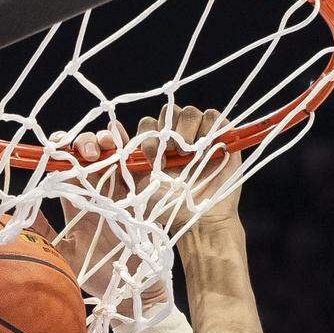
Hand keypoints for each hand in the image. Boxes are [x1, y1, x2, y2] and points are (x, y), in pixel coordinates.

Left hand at [48, 124, 140, 299]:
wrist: (128, 291)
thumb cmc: (97, 275)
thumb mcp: (62, 255)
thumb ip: (42, 235)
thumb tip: (11, 220)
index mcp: (76, 205)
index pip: (64, 170)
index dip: (59, 153)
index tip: (52, 148)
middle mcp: (95, 194)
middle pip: (86, 156)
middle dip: (80, 145)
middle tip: (79, 156)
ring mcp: (117, 193)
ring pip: (109, 154)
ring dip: (102, 141)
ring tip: (98, 148)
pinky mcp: (137, 196)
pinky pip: (134, 165)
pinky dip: (127, 145)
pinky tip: (117, 135)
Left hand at [135, 105, 242, 237]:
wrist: (197, 220)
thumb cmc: (168, 208)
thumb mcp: (140, 185)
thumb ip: (127, 162)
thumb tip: (112, 127)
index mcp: (158, 148)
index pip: (149, 124)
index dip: (148, 136)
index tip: (152, 160)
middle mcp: (178, 139)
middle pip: (168, 112)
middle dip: (168, 131)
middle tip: (172, 155)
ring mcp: (200, 136)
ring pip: (189, 112)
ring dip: (186, 129)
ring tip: (189, 155)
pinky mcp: (221, 137)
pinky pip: (212, 116)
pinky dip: (208, 127)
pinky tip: (206, 149)